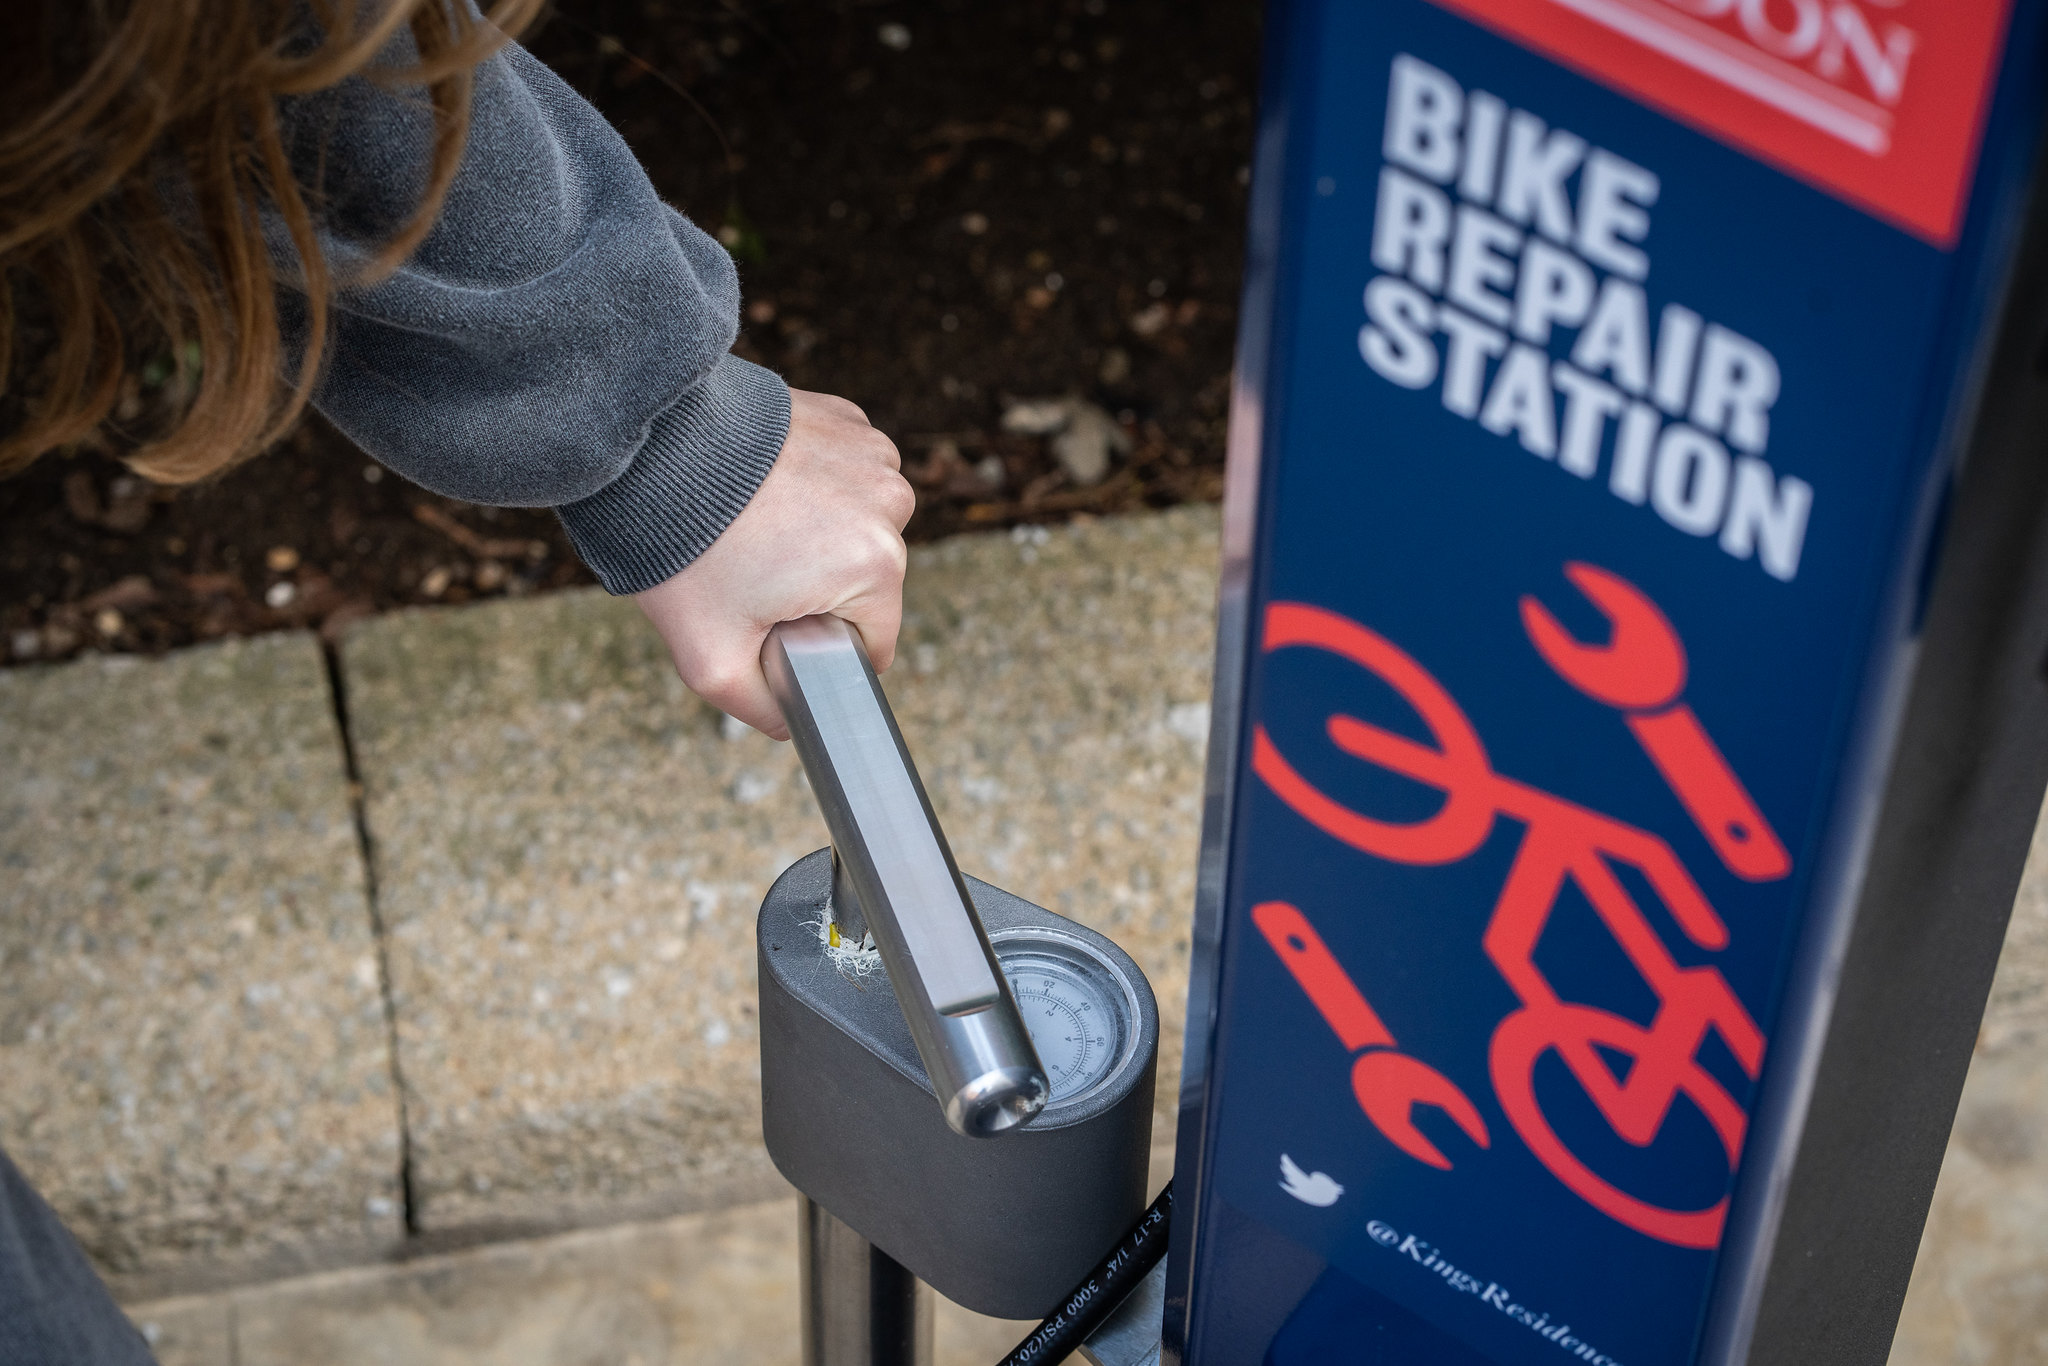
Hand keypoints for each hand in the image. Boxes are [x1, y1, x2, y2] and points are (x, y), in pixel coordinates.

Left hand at [634, 388, 913, 739]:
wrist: (646, 449)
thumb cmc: (683, 553)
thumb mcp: (712, 661)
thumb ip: (761, 707)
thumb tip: (791, 723)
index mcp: (875, 566)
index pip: (873, 639)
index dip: (820, 645)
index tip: (770, 625)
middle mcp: (889, 505)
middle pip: (867, 580)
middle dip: (816, 586)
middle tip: (746, 573)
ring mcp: (870, 454)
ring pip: (858, 525)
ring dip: (817, 532)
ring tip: (751, 527)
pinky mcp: (846, 418)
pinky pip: (844, 473)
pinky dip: (811, 484)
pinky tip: (762, 487)